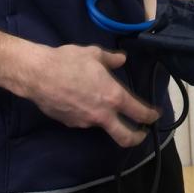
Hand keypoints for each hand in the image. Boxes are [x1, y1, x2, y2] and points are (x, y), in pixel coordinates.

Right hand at [24, 44, 160, 147]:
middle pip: (125, 137)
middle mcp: (102, 115)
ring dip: (105, 118)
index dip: (150, 115)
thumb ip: (111, 59)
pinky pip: (83, 120)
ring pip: (102, 125)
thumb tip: (122, 58)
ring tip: (97, 101)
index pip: (139, 112)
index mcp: (113, 96)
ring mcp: (85, 122)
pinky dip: (86, 114)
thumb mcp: (94, 54)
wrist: (38, 75)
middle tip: (141, 134)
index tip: (155, 115)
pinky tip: (78, 101)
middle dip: (137, 138)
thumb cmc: (69, 62)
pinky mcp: (70, 124)